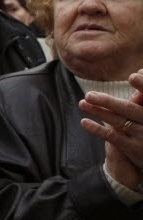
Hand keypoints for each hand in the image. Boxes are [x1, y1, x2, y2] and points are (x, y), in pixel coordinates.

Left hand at [79, 68, 142, 187]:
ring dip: (99, 111)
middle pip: (129, 109)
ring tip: (83, 103)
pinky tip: (84, 122)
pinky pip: (112, 137)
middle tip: (89, 94)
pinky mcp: (132, 148)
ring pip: (118, 121)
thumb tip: (139, 71)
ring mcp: (141, 136)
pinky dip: (97, 129)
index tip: (133, 76)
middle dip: (109, 101)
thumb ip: (141, 97)